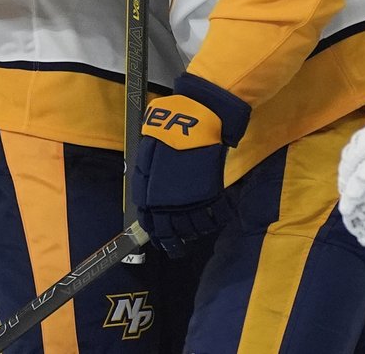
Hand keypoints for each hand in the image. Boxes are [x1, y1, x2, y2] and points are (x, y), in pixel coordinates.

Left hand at [132, 74, 249, 256]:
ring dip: (196, 232)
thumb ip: (146, 173)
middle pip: (170, 231)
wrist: (198, 116)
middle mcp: (166, 199)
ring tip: (199, 232)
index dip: (155, 232)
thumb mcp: (148, 149)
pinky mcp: (211, 192)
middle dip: (174, 242)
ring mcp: (190, 197)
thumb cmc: (169, 127)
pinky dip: (217, 219)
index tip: (159, 237)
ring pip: (193, 227)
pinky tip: (219, 218)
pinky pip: (214, 215)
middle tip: (178, 248)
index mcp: (148, 190)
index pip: (149, 220)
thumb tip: (145, 191)